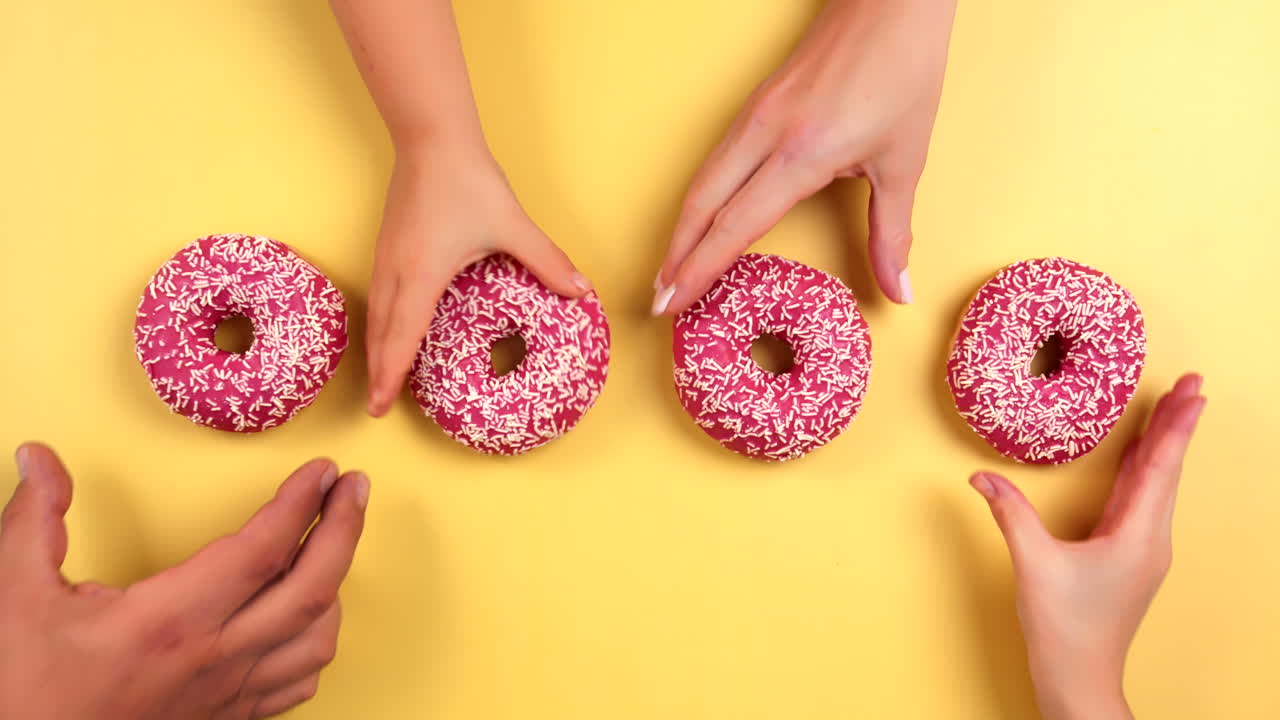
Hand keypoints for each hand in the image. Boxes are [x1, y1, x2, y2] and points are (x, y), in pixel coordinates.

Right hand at [0, 444, 369, 719]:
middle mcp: (211, 660)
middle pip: (311, 588)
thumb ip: (36, 522)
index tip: (322, 470)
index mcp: (168, 622)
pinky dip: (315, 645)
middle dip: (345, 529)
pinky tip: (307, 620)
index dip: (301, 502)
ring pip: (316, 641)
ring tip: (331, 544)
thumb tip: (40, 458)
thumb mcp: (14, 596)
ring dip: (335, 587)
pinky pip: (295, 685)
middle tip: (355, 488)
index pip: (263, 549)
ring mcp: (225, 696)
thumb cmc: (19, 692)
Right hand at [364, 147, 591, 415]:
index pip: (401, 339)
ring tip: (381, 377)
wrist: (432, 139)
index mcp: (421, 276)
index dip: (391, 377)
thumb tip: (582, 290)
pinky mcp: (387, 244)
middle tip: (378, 407)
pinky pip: (378, 295)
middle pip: (380, 335)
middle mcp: (395, 272)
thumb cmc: (467, 180)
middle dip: (379, 374)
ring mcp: (386, 257)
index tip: (381, 407)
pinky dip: (380, 322)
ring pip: (375, 315)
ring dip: (376, 349)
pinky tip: (390, 327)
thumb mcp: (511, 226)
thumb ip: (546, 261)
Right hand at [653, 0, 956, 314]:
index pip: (735, 226)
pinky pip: (715, 160)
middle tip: (660, 301)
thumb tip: (897, 291)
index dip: (700, 270)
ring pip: (701, 181)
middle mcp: (766, 133)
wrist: (891, 2)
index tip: (676, 304)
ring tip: (671, 269)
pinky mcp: (756, 104)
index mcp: (801, 153)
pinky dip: (699, 199)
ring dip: (681, 229)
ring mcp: (755, 115)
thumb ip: (891, 233)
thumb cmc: (902, 71)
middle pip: (701, 206)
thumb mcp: (904, 162)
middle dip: (675, 257)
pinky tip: (700, 219)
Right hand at [969, 374, 1206, 719]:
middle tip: (1192, 385)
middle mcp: (1150, 540)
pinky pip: (1143, 502)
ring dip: (1165, 446)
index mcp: (1136, 536)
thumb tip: (982, 476)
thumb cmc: (1064, 629)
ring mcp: (1143, 551)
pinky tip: (1141, 459)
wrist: (1079, 678)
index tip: (1191, 393)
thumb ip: (1011, 514)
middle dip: (1178, 426)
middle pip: (1166, 471)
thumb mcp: (1033, 565)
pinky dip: (1147, 471)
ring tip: (1172, 412)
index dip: (1174, 428)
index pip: (1159, 469)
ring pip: (1158, 486)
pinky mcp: (1130, 558)